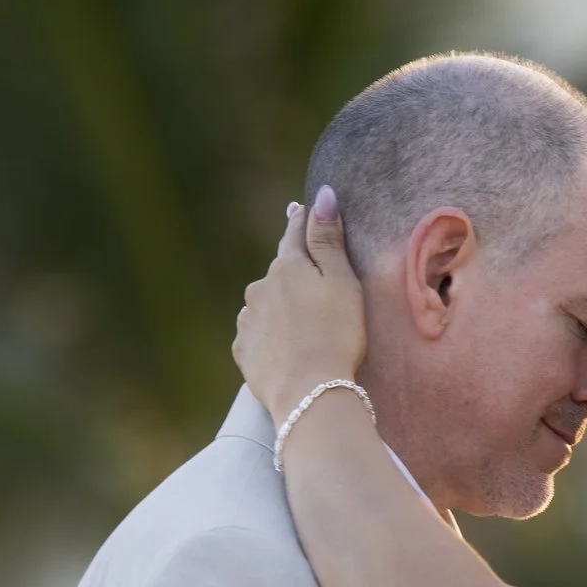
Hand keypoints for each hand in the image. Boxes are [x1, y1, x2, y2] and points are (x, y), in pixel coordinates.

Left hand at [235, 185, 367, 420]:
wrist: (309, 391)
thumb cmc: (336, 334)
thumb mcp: (343, 282)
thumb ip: (328, 238)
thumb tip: (321, 195)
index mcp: (287, 266)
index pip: (294, 234)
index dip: (300, 221)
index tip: (297, 209)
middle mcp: (260, 287)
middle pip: (279, 273)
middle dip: (293, 275)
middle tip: (314, 290)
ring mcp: (248, 319)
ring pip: (265, 304)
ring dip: (279, 309)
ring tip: (303, 330)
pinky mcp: (243, 350)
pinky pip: (257, 335)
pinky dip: (270, 337)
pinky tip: (286, 351)